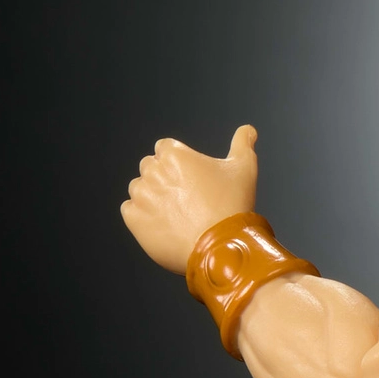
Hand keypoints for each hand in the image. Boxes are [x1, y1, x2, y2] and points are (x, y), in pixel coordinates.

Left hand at [121, 124, 259, 271]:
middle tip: (187, 201)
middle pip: (150, 168)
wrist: (221, 247)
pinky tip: (165, 226)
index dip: (179, 164)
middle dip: (164, 180)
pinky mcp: (133, 219)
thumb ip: (243, 144)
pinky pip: (130, 212)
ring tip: (177, 216)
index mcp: (174, 154)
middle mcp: (152, 170)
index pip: (165, 149)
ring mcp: (141, 196)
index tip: (192, 180)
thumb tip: (248, 130)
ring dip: (153, 198)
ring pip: (139, 190)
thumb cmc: (233, 206)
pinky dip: (143, 218)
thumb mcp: (244, 170)